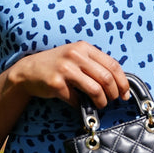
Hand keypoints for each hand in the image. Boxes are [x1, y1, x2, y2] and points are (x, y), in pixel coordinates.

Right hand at [8, 42, 129, 108]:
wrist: (28, 70)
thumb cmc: (57, 65)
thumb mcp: (76, 56)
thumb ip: (94, 64)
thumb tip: (117, 82)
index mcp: (83, 47)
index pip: (112, 64)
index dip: (122, 81)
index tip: (125, 93)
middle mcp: (75, 55)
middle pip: (106, 78)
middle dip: (113, 93)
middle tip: (112, 100)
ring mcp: (65, 69)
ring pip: (95, 90)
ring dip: (101, 102)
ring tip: (100, 105)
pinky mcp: (56, 84)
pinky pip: (77, 100)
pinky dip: (82, 105)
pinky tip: (80, 104)